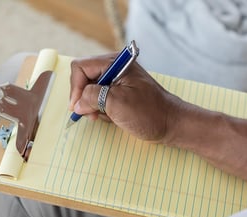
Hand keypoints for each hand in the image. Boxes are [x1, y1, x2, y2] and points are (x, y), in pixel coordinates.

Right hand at [69, 54, 183, 142]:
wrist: (171, 124)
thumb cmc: (149, 112)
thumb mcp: (116, 103)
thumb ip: (92, 97)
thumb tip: (77, 103)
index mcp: (115, 63)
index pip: (81, 67)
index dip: (75, 87)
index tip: (77, 106)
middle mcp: (114, 68)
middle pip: (84, 79)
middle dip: (84, 99)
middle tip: (92, 114)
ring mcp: (117, 81)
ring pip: (90, 91)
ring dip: (93, 107)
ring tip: (106, 117)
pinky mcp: (119, 93)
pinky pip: (100, 99)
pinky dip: (101, 110)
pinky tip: (113, 117)